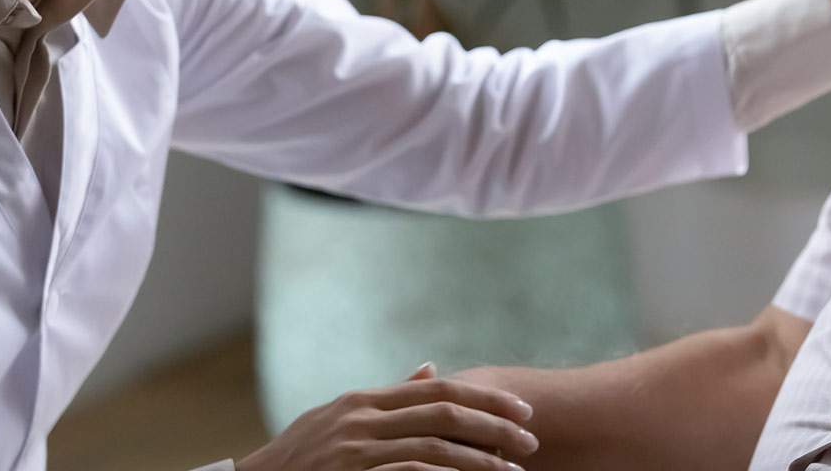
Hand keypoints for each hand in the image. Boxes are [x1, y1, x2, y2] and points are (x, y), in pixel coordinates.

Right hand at [235, 363, 539, 470]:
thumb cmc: (299, 460)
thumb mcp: (340, 419)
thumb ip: (389, 397)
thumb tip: (431, 370)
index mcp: (364, 398)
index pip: (438, 390)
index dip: (485, 398)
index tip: (522, 411)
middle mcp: (361, 416)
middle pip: (444, 411)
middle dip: (494, 425)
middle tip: (531, 440)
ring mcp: (353, 447)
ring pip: (434, 445)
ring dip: (480, 459)